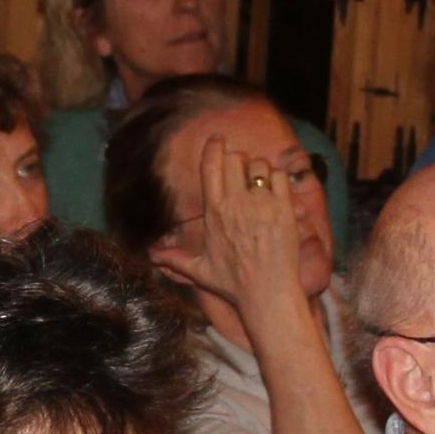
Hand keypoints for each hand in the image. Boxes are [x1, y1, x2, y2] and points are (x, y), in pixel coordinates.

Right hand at [184, 145, 309, 309]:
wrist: (267, 294)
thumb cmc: (234, 284)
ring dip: (260, 171)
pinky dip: (278, 180)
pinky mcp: (284, 209)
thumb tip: (150, 256)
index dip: (213, 147)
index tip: (217, 139)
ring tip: (260, 185)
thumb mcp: (200, 270)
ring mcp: (261, 204)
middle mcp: (236, 203)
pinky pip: (281, 177)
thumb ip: (175, 259)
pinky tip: (277, 193)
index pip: (210, 165)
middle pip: (235, 158)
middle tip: (242, 173)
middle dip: (238, 161)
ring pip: (260, 165)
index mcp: (214, 211)